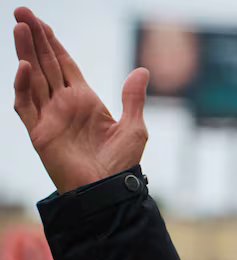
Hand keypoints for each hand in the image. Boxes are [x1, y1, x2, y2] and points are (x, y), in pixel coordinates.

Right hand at [12, 6, 149, 193]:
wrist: (109, 190)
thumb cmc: (121, 164)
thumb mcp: (134, 127)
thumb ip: (133, 98)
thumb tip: (143, 70)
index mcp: (85, 100)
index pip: (64, 64)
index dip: (53, 43)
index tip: (41, 22)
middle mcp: (64, 104)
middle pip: (45, 64)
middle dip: (34, 38)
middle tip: (22, 11)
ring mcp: (49, 117)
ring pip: (33, 78)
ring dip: (26, 53)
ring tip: (19, 27)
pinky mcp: (39, 132)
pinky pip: (27, 105)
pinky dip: (24, 86)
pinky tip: (25, 67)